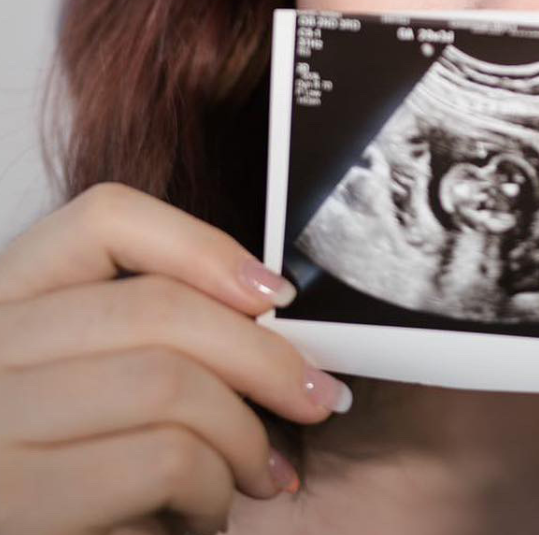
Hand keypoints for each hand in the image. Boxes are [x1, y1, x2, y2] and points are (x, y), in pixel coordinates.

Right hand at [0, 182, 353, 534]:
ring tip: (259, 474)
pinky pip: (161, 463)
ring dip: (245, 438)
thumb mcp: (86, 382)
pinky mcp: (12, 504)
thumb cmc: (71, 479)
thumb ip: (148, 336)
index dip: (204, 245)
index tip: (274, 292)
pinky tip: (206, 518)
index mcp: (4, 301)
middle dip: (266, 356)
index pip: (104, 220)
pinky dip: (212, 492)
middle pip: (159, 308)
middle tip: (320, 397)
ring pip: (170, 386)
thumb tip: (266, 311)